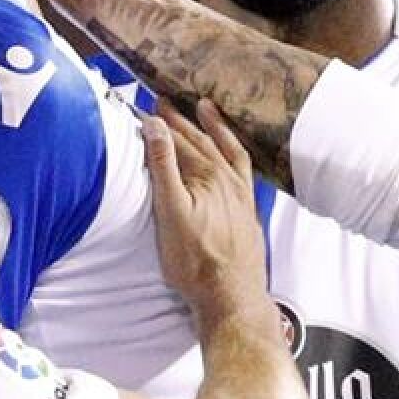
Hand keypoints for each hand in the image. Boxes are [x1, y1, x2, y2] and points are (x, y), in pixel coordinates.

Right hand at [143, 99, 269, 325]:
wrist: (232, 296)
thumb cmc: (195, 260)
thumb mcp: (171, 211)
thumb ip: (163, 166)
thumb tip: (155, 125)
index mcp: (207, 175)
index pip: (180, 141)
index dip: (163, 123)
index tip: (150, 105)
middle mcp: (228, 179)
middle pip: (202, 141)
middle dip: (183, 120)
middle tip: (167, 102)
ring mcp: (241, 194)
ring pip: (227, 150)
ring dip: (215, 127)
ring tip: (206, 108)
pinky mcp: (248, 209)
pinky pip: (243, 168)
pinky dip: (235, 152)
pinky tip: (232, 155)